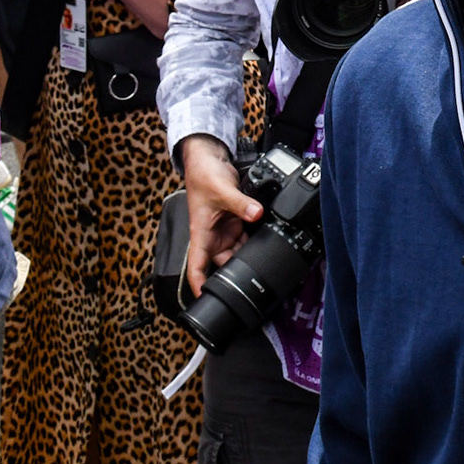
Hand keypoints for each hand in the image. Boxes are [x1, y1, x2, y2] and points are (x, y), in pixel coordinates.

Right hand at [181, 134, 260, 294]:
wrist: (210, 161)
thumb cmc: (204, 176)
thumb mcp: (222, 190)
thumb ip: (240, 203)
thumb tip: (256, 213)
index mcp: (201, 235)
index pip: (197, 268)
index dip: (200, 287)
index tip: (207, 302)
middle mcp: (212, 238)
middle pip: (224, 264)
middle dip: (237, 271)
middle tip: (255, 277)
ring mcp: (225, 231)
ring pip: (238, 253)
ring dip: (249, 255)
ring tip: (264, 259)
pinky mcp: (236, 223)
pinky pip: (247, 238)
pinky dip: (256, 240)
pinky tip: (267, 240)